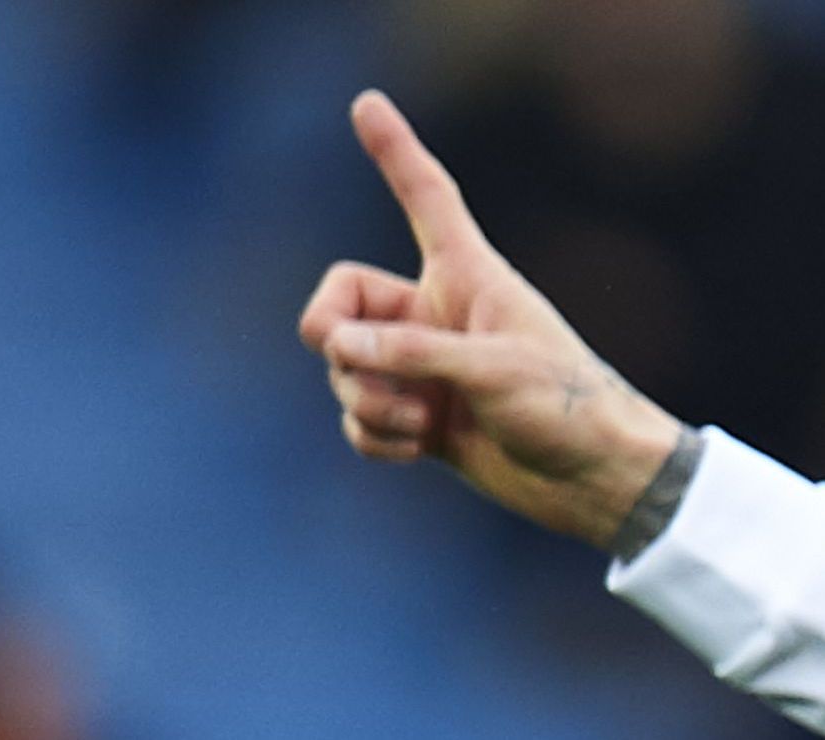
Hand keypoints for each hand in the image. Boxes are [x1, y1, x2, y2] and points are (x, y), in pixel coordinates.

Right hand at [299, 90, 681, 548]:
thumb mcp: (494, 370)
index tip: (366, 104)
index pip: (425, 198)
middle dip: (331, 335)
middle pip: (339, 303)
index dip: (395, 151)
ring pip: (345, 372)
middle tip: (349, 356)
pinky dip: (376, 437)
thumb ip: (412, 353)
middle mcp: (433, 316)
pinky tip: (419, 448)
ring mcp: (420, 370)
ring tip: (423, 421)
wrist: (592, 481)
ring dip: (370, 401)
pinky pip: (358, 421)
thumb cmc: (565, 406)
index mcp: (465, 276)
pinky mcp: (415, 419)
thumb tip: (335, 346)